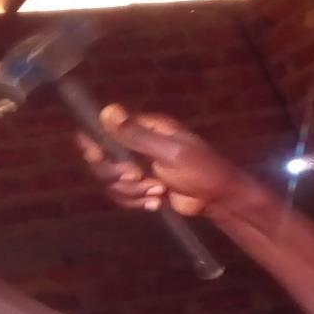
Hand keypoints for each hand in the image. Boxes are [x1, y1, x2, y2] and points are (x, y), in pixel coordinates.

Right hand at [77, 105, 262, 216]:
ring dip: (132, 193)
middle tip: (140, 178)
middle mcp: (135, 144)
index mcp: (143, 127)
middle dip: (119, 176)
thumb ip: (136, 135)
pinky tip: (157, 203)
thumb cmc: (201, 169)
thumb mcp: (169, 151)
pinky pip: (122, 196)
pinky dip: (136, 202)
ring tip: (159, 192)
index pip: (102, 130)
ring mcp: (137, 167)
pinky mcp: (141, 187)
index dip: (95, 146)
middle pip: (101, 161)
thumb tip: (106, 110)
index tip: (100, 157)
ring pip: (112, 183)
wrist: (218, 198)